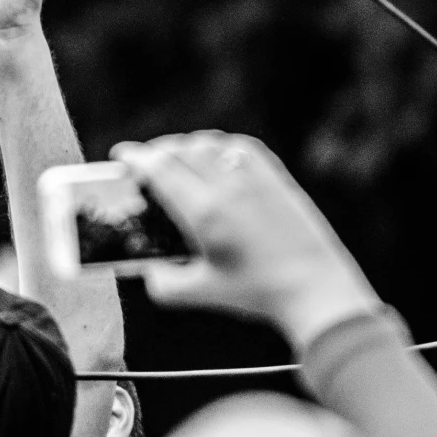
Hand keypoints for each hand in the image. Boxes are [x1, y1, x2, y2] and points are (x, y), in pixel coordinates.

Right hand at [116, 131, 378, 349]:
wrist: (316, 289)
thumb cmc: (259, 292)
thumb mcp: (203, 293)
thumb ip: (165, 285)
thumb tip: (148, 273)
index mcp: (204, 212)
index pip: (158, 167)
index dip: (134, 156)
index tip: (120, 154)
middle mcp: (227, 187)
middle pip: (179, 150)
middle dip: (156, 150)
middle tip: (144, 161)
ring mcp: (254, 179)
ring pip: (208, 143)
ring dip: (185, 146)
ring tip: (177, 159)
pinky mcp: (276, 179)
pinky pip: (240, 147)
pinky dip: (218, 145)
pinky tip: (214, 157)